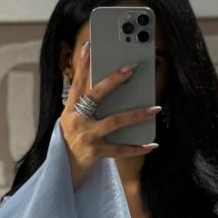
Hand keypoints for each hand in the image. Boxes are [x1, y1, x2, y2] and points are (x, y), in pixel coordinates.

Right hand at [60, 39, 160, 190]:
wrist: (63, 172)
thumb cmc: (71, 142)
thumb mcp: (72, 120)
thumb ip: (84, 104)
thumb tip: (106, 86)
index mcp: (70, 109)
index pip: (77, 82)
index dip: (83, 64)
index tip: (90, 45)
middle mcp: (77, 120)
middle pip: (95, 95)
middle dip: (113, 80)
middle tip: (130, 68)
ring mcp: (87, 137)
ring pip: (114, 121)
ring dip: (136, 114)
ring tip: (155, 109)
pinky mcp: (95, 153)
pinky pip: (120, 150)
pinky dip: (137, 148)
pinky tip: (152, 144)